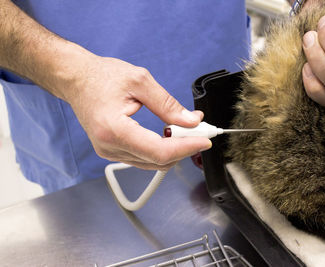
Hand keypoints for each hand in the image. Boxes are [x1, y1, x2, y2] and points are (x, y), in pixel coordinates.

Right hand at [65, 56, 211, 169]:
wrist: (76, 79)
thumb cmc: (101, 76)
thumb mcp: (140, 81)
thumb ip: (167, 104)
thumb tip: (191, 121)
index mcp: (114, 130)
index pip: (159, 151)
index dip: (186, 148)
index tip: (204, 141)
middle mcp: (109, 147)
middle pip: (158, 161)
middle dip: (183, 149)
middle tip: (200, 132)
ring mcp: (109, 152)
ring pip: (152, 163)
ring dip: (173, 151)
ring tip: (187, 132)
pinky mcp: (111, 151)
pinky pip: (143, 159)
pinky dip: (161, 150)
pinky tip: (169, 135)